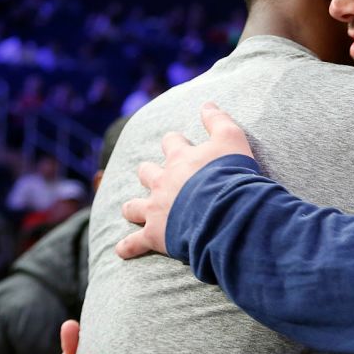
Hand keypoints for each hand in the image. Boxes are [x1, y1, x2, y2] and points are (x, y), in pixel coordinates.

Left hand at [116, 102, 252, 259]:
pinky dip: (127, 247)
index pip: (171, 143)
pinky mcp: (155, 234)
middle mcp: (163, 181)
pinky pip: (134, 243)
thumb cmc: (230, 175)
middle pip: (146, 172)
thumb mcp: (232, 139)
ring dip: (133, 207)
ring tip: (134, 210)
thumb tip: (207, 103)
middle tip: (156, 177)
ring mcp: (156, 209)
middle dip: (149, 173)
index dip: (175, 143)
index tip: (179, 144)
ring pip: (133, 206)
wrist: (225, 211)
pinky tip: (121, 250)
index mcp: (180, 159)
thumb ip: (219, 120)